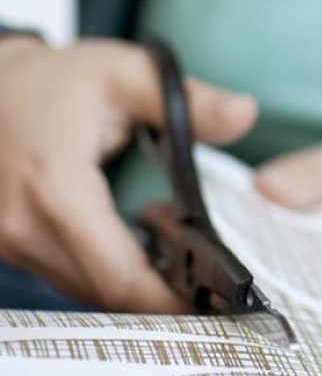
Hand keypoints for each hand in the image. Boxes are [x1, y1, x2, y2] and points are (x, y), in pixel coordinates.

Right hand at [0, 37, 256, 311]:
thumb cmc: (61, 79)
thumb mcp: (129, 73)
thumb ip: (189, 101)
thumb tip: (245, 114)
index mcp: (57, 188)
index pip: (119, 278)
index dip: (173, 302)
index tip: (219, 301)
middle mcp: (26, 226)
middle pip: (108, 294)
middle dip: (164, 290)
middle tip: (205, 259)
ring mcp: (14, 241)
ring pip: (89, 291)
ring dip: (138, 279)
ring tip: (174, 235)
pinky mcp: (15, 245)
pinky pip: (72, 276)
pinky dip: (111, 268)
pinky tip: (140, 237)